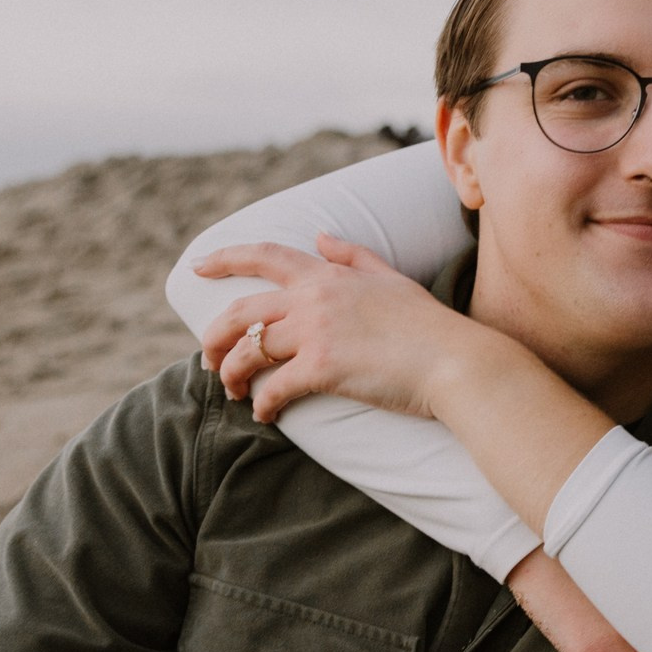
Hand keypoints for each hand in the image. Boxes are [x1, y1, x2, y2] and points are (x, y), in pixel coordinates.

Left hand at [194, 236, 495, 422]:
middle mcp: (314, 298)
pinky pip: (273, 387)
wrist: (455, 362)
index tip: (196, 267)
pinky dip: (262, 405)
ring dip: (233, 375)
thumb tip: (320, 237)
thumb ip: (352, 255)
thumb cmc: (429, 326)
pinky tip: (265, 414)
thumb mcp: (390, 278)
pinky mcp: (321, 369)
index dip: (224, 258)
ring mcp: (316, 332)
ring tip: (235, 393)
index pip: (264, 255)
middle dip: (214, 338)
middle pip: (241, 312)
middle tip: (209, 360)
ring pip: (249, 352)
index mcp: (327, 275)